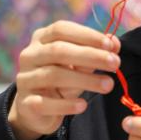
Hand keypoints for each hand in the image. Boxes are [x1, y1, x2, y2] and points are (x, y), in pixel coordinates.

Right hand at [8, 21, 119, 139]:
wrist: (36, 110)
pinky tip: (82, 105)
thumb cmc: (61, 80)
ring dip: (85, 80)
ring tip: (108, 85)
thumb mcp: (77, 65)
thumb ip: (93, 53)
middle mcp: (29, 56)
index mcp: (41, 39)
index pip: (61, 29)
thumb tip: (114, 43)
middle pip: (58, 51)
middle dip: (90, 56)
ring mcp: (25, 79)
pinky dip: (66, 105)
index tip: (111, 45)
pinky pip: (45, 103)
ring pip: (54, 75)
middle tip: (115, 63)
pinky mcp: (26, 103)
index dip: (87, 35)